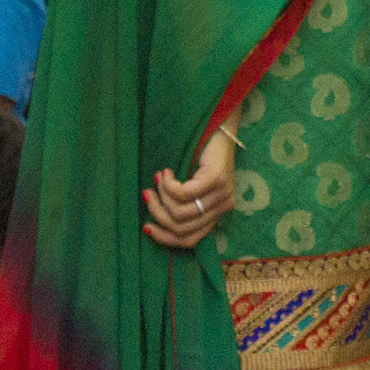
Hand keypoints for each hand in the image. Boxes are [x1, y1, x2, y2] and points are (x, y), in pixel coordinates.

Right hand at [142, 131, 237, 250]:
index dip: (165, 238)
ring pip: (179, 212)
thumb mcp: (192, 188)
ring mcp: (221, 193)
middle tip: (147, 195)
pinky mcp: (216, 179)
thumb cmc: (200, 159)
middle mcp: (223, 207)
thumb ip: (182, 206)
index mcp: (217, 213)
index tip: (146, 227)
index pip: (190, 240)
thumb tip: (154, 223)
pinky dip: (167, 185)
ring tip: (157, 180)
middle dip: (157, 214)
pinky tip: (166, 172)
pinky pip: (182, 193)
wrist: (219, 129)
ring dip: (161, 197)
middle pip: (181, 228)